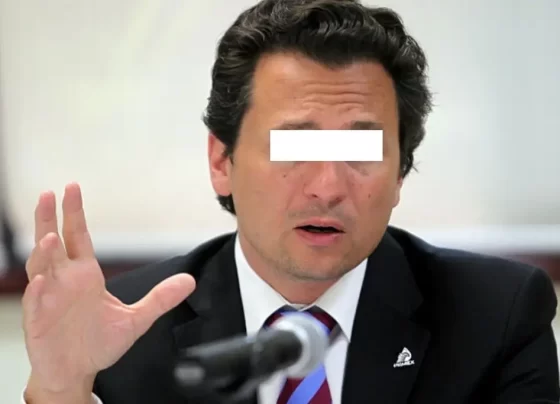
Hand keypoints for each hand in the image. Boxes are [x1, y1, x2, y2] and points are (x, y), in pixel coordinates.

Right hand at [22, 183, 195, 396]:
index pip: (78, 236)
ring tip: (49, 237)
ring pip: (41, 268)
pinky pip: (36, 302)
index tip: (71, 189)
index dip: (74, 213)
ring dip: (44, 253)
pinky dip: (37, 291)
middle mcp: (64, 281)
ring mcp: (49, 299)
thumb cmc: (99, 343)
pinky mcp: (38, 321)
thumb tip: (190, 280)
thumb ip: (161, 298)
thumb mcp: (136, 319)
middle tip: (48, 194)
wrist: (77, 371)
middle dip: (49, 218)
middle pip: (54, 243)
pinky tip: (41, 281)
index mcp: (85, 275)